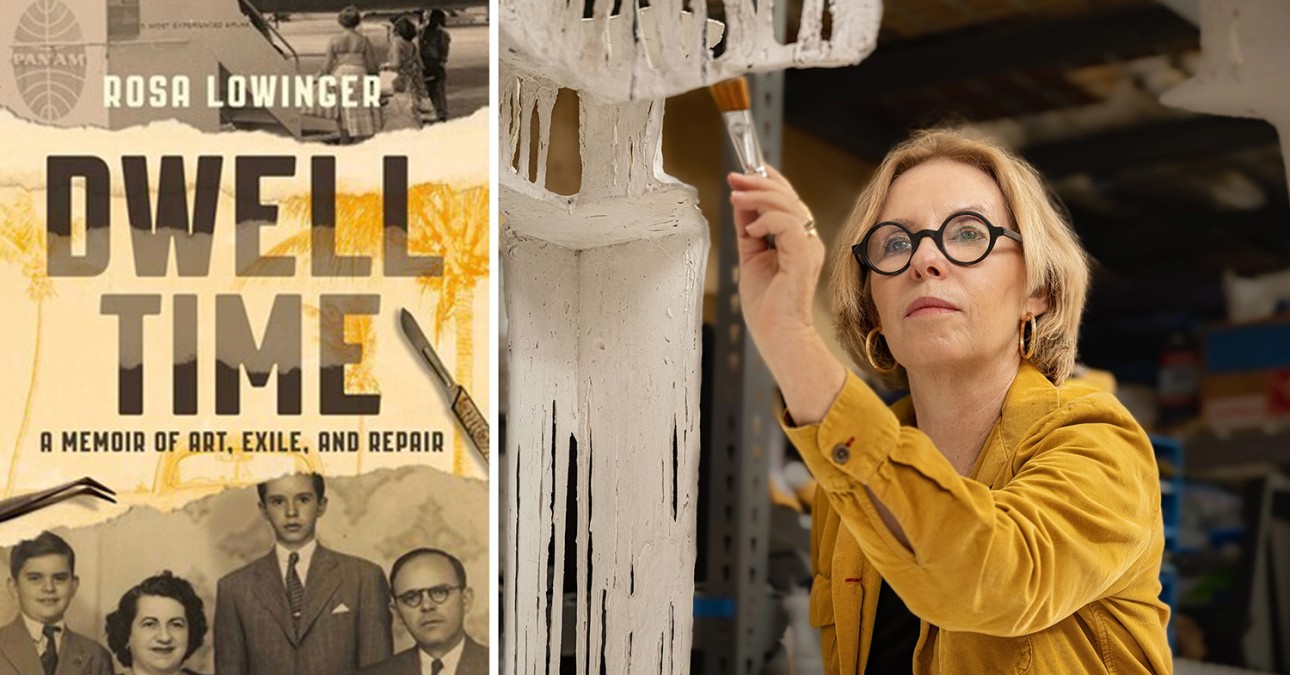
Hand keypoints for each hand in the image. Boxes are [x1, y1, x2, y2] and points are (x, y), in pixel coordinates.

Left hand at [727, 166, 824, 363]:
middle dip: (759, 181)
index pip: (787, 199)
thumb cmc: (766, 306)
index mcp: (798, 239)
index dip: (767, 180)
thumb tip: (740, 201)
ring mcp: (809, 247)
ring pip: (789, 205)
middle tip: (735, 178)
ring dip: (758, 197)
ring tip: (737, 198)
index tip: (743, 172)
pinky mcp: (803, 256)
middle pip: (789, 196)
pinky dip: (767, 221)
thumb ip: (748, 229)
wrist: (777, 334)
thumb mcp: (750, 257)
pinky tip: (752, 231)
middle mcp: (808, 239)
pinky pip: (789, 224)